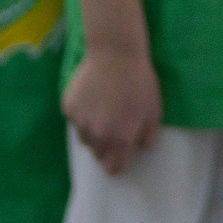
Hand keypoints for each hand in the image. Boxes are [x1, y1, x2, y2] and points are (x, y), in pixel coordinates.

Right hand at [64, 45, 162, 173]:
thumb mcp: (154, 111)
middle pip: (98, 154)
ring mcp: (80, 123)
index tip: (121, 153)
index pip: (113, 168)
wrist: (115, 53)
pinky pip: (75, 120)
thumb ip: (147, 137)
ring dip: (93, 131)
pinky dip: (82, 113)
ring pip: (84, 138)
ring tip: (103, 109)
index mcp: (120, 140)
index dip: (118, 162)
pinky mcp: (68, 108)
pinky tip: (92, 97)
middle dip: (107, 145)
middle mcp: (97, 136)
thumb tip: (139, 149)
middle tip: (115, 124)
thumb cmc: (140, 82)